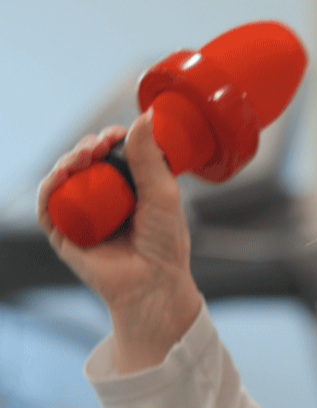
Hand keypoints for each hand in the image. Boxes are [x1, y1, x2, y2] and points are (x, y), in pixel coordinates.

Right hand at [37, 109, 201, 372]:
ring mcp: (84, 215)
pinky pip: (49, 206)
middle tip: (100, 145)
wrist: (154, 283)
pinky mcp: (66, 234)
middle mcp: (105, 200)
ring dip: (68, 160)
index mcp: (130, 188)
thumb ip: (150, 156)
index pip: (113, 153)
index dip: (111, 138)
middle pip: (86, 161)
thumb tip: (147, 114)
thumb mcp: (163, 194)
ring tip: (83, 157)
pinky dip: (50, 188)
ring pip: (65, 177)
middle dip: (88, 145)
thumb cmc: (165, 245)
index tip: (116, 133)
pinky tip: (61, 177)